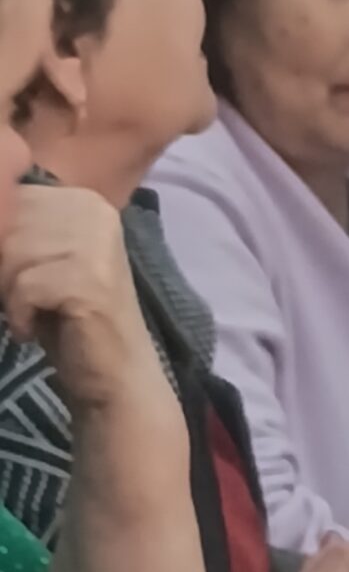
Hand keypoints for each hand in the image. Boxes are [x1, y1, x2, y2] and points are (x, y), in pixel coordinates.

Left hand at [0, 184, 163, 412]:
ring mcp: (97, 245)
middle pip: (9, 227)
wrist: (115, 371)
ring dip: (9, 295)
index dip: (4, 246)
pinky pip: (23, 288)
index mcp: (84, 200)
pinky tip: (36, 328)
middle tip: (27, 300)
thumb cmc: (68, 317)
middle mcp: (96, 211)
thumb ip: (18, 231)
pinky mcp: (90, 280)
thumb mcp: (41, 260)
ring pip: (12, 256)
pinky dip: (19, 316)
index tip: (24, 277)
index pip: (11, 199)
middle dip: (4, 271)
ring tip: (33, 313)